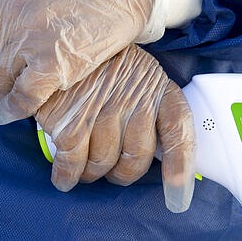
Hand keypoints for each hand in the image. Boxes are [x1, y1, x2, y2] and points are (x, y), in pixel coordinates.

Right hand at [36, 44, 194, 212]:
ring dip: (92, 173)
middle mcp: (133, 101)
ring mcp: (101, 112)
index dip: (180, 169)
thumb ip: (151, 107)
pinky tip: (64, 176)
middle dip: (123, 173)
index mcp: (155, 87)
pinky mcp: (69, 122)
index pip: (177, 130)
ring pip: (103, 164)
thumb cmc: (103, 63)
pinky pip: (72, 164)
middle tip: (111, 170)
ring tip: (84, 168)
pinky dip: (67, 176)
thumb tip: (160, 153)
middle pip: (136, 160)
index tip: (177, 199)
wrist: (61, 41)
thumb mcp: (137, 73)